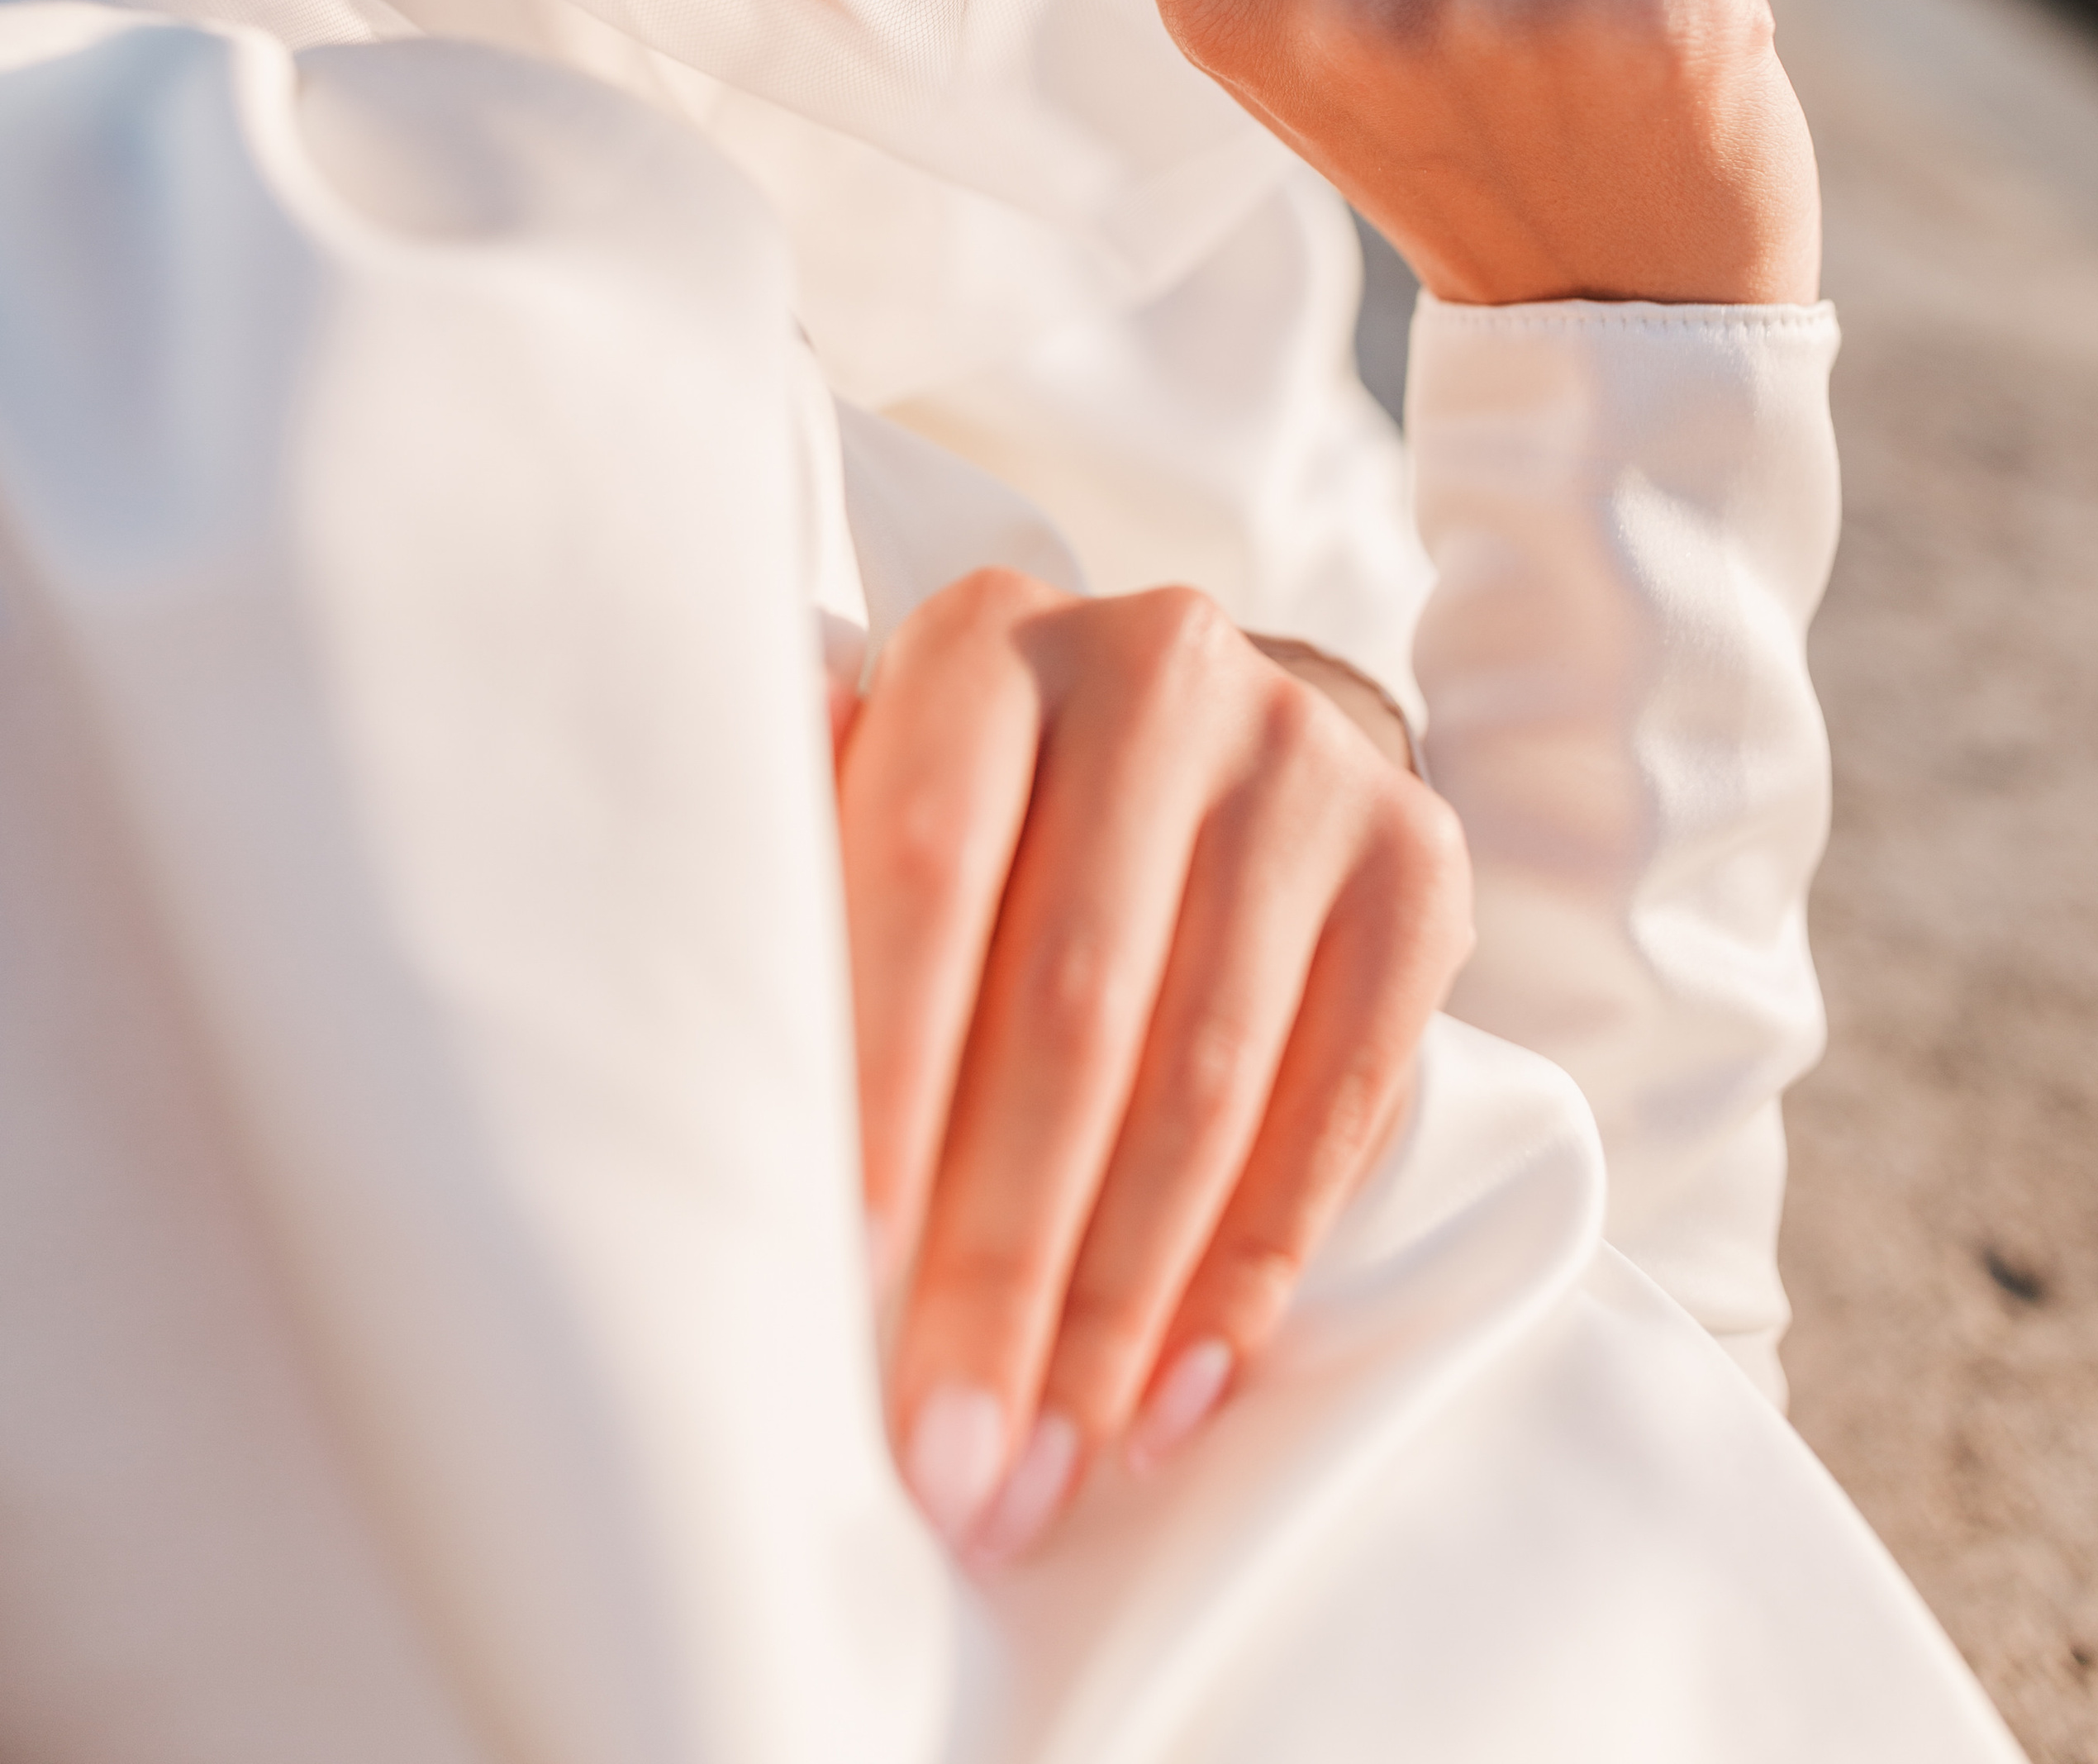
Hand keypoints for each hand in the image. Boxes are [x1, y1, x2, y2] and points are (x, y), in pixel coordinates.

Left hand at [837, 569, 1469, 1562]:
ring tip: (1042, 1465)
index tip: (839, 1274)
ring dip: (1120, 1301)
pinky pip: (1340, 1096)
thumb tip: (672, 1022)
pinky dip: (1254, 1266)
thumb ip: (799, 883)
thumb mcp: (880, 802)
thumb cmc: (988, 819)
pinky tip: (1177, 1393)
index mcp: (989, 642)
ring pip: (1206, 1071)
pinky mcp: (1414, 859)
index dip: (883, 1079)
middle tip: (946, 1453)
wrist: (1210, 744)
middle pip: (1073, 999)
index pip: (926, 870)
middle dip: (1003, 1257)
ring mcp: (1303, 756)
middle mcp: (1160, 666)